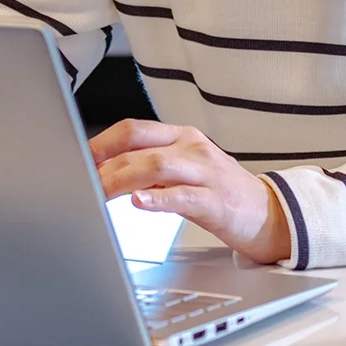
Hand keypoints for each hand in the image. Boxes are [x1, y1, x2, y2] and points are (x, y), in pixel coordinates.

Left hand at [91, 120, 292, 264]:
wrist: (270, 215)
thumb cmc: (220, 194)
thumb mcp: (182, 173)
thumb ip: (148, 170)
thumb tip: (104, 174)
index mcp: (181, 137)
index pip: (132, 130)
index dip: (100, 143)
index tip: (74, 159)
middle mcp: (192, 148)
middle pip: (138, 145)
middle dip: (102, 164)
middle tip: (77, 181)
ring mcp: (206, 172)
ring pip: (156, 166)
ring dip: (121, 180)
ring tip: (98, 193)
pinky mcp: (218, 201)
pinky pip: (184, 196)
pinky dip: (158, 199)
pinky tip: (139, 203)